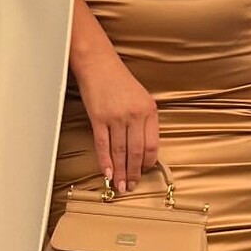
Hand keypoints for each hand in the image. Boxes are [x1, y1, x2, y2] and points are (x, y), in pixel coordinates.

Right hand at [76, 50, 159, 192]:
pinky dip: (105, 161)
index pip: (152, 144)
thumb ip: (144, 119)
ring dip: (119, 172)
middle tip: (130, 187)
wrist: (98, 64)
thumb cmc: (119, 80)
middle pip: (136, 152)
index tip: (143, 172)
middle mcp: (135, 115)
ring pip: (120, 152)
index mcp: (149, 110)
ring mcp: (116, 117)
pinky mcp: (99, 118)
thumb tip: (143, 146)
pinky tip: (107, 173)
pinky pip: (103, 145)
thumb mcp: (141, 97)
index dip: (147, 162)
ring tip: (119, 185)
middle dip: (133, 173)